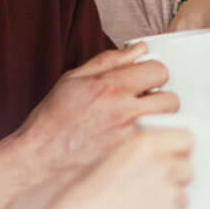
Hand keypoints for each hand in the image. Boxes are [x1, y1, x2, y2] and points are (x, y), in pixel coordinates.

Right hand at [0, 45, 180, 203]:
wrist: (38, 161)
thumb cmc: (52, 121)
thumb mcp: (73, 80)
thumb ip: (110, 60)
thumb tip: (140, 48)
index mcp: (109, 87)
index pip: (158, 70)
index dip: (153, 75)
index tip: (145, 82)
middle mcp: (123, 112)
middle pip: (171, 98)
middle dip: (161, 99)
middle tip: (145, 106)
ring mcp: (130, 139)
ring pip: (170, 124)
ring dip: (161, 122)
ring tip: (141, 126)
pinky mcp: (132, 161)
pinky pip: (160, 147)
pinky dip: (155, 144)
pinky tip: (138, 144)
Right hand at [31, 128, 190, 208]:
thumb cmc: (79, 199)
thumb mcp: (106, 158)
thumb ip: (138, 153)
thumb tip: (157, 154)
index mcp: (144, 145)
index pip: (186, 138)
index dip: (179, 149)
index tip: (174, 156)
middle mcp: (162, 165)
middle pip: (187, 167)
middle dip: (174, 177)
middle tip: (150, 189)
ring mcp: (169, 194)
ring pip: (182, 195)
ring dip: (168, 201)